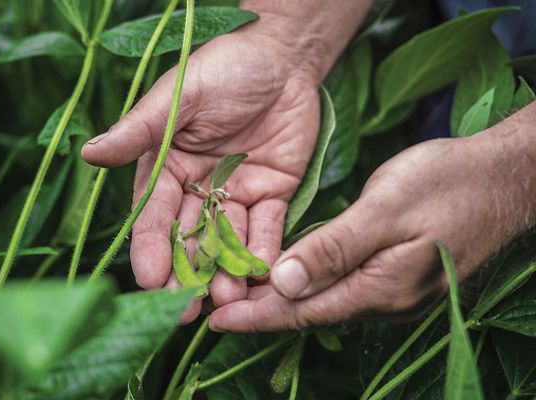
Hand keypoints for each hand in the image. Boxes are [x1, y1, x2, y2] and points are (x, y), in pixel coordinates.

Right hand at [82, 28, 322, 321]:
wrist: (281, 57)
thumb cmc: (222, 68)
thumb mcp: (177, 96)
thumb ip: (140, 130)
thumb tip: (89, 154)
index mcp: (166, 168)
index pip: (153, 215)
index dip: (151, 247)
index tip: (148, 279)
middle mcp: (196, 188)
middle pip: (188, 239)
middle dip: (186, 274)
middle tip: (185, 310)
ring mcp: (234, 194)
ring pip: (226, 241)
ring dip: (226, 271)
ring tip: (226, 298)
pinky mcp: (271, 195)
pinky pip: (266, 229)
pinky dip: (264, 252)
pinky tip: (262, 276)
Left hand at [210, 111, 535, 331]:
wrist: (502, 178)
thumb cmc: (447, 185)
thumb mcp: (386, 209)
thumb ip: (334, 249)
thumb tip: (284, 284)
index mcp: (378, 288)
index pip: (303, 312)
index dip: (256, 316)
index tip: (215, 321)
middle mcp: (383, 299)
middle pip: (310, 311)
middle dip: (262, 310)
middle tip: (216, 304)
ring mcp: (392, 289)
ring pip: (323, 298)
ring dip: (282, 296)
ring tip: (241, 290)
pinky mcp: (396, 273)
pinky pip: (340, 284)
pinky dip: (308, 280)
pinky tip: (289, 271)